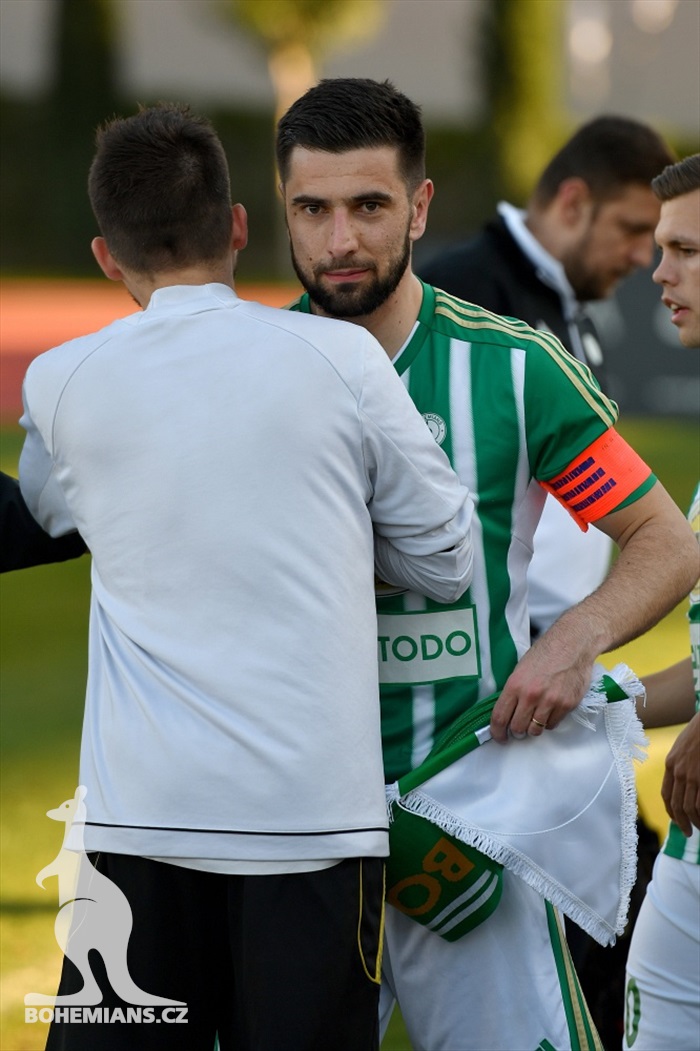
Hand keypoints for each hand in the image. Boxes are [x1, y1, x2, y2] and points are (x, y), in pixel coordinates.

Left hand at [489, 623, 593, 742]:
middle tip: (518, 728)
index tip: (499, 737)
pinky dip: (549, 722)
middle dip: (516, 732)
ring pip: (535, 730)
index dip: (497, 732)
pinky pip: (552, 724)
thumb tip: (506, 711)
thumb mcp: (521, 669)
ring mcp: (550, 702)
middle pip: (517, 728)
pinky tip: (549, 710)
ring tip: (534, 719)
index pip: (500, 717)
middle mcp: (531, 695)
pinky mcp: (566, 705)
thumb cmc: (545, 653)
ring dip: (533, 728)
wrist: (572, 644)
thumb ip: (513, 691)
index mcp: (515, 685)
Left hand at [661, 711, 699, 835]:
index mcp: (670, 764)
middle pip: (676, 805)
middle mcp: (678, 771)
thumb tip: (685, 781)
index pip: (666, 794)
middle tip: (689, 833)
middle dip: (682, 823)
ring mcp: (691, 775)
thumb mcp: (683, 747)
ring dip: (696, 822)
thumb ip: (680, 764)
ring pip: (690, 808)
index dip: (671, 811)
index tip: (676, 820)